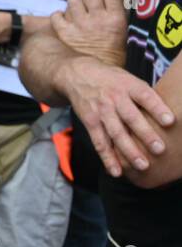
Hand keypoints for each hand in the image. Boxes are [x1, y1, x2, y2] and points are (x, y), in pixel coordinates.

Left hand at [51, 0, 127, 66]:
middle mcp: (98, 20)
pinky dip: (58, 13)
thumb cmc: (114, 50)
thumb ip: (120, 11)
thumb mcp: (125, 30)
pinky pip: (57, 16)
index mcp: (116, 19)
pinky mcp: (65, 34)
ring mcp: (80, 26)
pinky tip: (63, 15)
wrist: (99, 73)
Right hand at [60, 56, 174, 177]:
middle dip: (145, 134)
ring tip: (143, 165)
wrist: (77, 75)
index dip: (157, 108)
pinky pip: (99, 142)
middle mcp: (114, 98)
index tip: (170, 121)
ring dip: (129, 151)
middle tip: (160, 149)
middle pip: (131, 118)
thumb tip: (169, 115)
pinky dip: (107, 158)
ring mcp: (101, 111)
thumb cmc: (111, 79)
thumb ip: (144, 95)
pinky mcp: (90, 122)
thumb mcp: (128, 78)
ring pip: (116, 133)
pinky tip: (116, 171)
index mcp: (127, 85)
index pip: (144, 96)